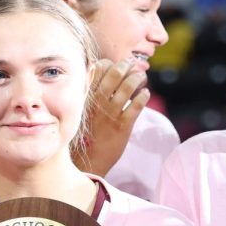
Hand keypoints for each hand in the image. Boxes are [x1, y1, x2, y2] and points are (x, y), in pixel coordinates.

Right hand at [72, 59, 148, 176]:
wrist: (88, 161)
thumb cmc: (85, 135)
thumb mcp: (81, 112)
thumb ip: (89, 95)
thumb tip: (100, 79)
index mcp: (86, 97)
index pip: (98, 70)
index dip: (109, 64)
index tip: (115, 65)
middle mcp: (97, 103)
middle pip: (114, 74)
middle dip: (126, 66)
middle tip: (132, 65)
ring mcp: (110, 114)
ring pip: (127, 87)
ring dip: (137, 78)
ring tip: (141, 77)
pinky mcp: (122, 126)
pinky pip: (136, 106)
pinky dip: (143, 96)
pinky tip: (145, 94)